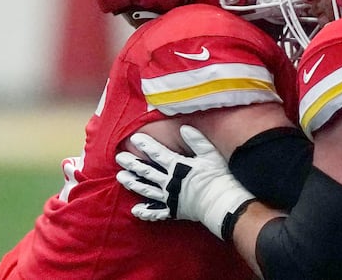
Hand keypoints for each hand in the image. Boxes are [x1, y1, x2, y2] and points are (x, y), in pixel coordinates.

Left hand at [116, 125, 255, 239]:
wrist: (222, 203)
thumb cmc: (218, 177)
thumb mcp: (210, 155)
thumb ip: (197, 140)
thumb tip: (184, 128)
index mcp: (178, 167)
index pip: (157, 154)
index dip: (146, 146)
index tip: (134, 139)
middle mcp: (169, 183)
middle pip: (147, 172)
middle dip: (132, 164)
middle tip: (119, 158)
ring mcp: (169, 198)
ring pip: (146, 190)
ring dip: (133, 183)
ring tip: (121, 177)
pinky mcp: (173, 210)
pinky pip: (156, 212)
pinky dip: (145, 211)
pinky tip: (135, 210)